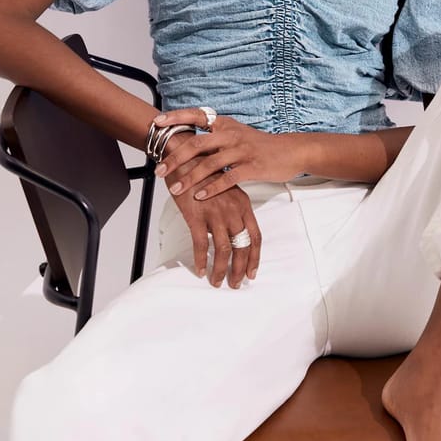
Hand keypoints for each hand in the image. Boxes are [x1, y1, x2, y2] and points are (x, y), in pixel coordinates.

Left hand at [153, 108, 301, 198]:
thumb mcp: (236, 133)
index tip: (157, 123)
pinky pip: (227, 178)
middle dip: (175, 158)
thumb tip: (187, 140)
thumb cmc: (259, 145)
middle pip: (197, 144)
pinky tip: (200, 196)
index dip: (176, 117)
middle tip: (160, 171)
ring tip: (175, 189)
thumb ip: (215, 136)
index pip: (197, 115)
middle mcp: (231, 134)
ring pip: (209, 164)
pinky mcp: (251, 167)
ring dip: (190, 178)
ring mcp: (241, 150)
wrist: (290, 151)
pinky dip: (212, 188)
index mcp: (225, 123)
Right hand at [162, 140, 261, 288]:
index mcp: (243, 204)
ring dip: (222, 270)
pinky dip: (201, 260)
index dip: (255, 257)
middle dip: (240, 269)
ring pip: (225, 249)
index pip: (255, 236)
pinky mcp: (197, 216)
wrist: (185, 156)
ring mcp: (216, 213)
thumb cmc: (204, 173)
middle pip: (243, 246)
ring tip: (217, 282)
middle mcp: (233, 210)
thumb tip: (232, 232)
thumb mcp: (226, 189)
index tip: (252, 273)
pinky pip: (202, 245)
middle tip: (235, 284)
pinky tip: (200, 270)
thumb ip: (232, 210)